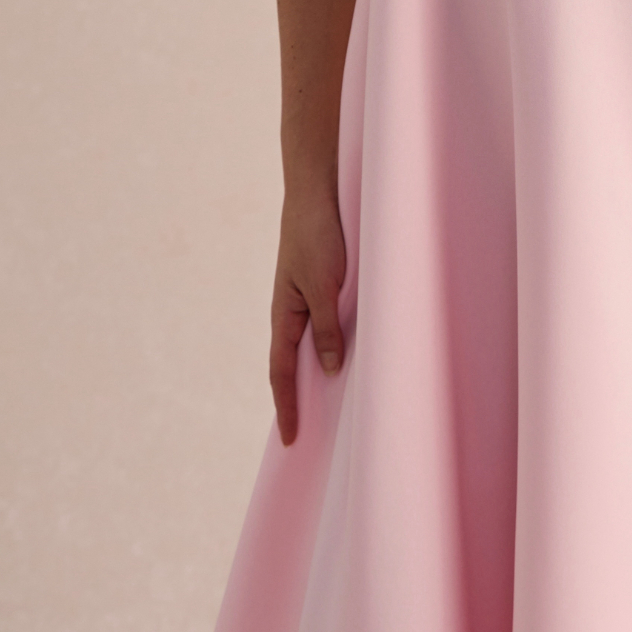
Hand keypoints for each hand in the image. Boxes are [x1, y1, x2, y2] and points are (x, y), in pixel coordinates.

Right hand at [269, 188, 346, 445]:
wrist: (318, 191)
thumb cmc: (317, 235)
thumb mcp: (323, 285)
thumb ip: (326, 327)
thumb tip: (328, 370)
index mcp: (284, 315)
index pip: (281, 372)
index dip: (287, 406)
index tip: (290, 440)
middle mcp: (293, 311)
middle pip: (294, 365)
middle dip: (300, 398)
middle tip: (309, 434)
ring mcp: (307, 299)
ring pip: (312, 346)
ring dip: (319, 374)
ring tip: (334, 407)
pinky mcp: (324, 285)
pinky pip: (327, 325)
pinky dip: (334, 347)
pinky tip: (350, 357)